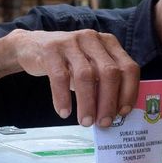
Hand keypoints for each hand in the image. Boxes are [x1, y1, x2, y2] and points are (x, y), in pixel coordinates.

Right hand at [9, 29, 139, 126]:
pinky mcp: (51, 49)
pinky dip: (63, 97)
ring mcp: (71, 42)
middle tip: (104, 122)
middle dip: (108, 101)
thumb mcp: (90, 67)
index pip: (128, 68)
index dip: (129, 92)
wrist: (32, 47)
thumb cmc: (69, 63)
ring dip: (87, 103)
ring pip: (85, 75)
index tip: (122, 113)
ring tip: (85, 122)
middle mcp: (93, 39)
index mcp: (109, 43)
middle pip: (109, 72)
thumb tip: (114, 113)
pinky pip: (60, 76)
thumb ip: (103, 83)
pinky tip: (64, 112)